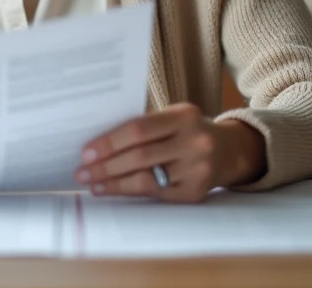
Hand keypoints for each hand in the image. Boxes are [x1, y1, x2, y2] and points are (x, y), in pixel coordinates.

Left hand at [74, 103, 265, 202]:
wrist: (229, 150)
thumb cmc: (187, 131)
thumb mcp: (172, 118)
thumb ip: (143, 126)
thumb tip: (97, 143)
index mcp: (184, 115)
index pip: (139, 129)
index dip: (109, 142)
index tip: (86, 152)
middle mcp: (195, 141)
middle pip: (140, 156)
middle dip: (106, 166)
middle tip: (82, 172)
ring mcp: (198, 169)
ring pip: (147, 179)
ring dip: (114, 183)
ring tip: (93, 184)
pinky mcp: (196, 192)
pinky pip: (157, 194)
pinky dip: (131, 193)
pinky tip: (113, 190)